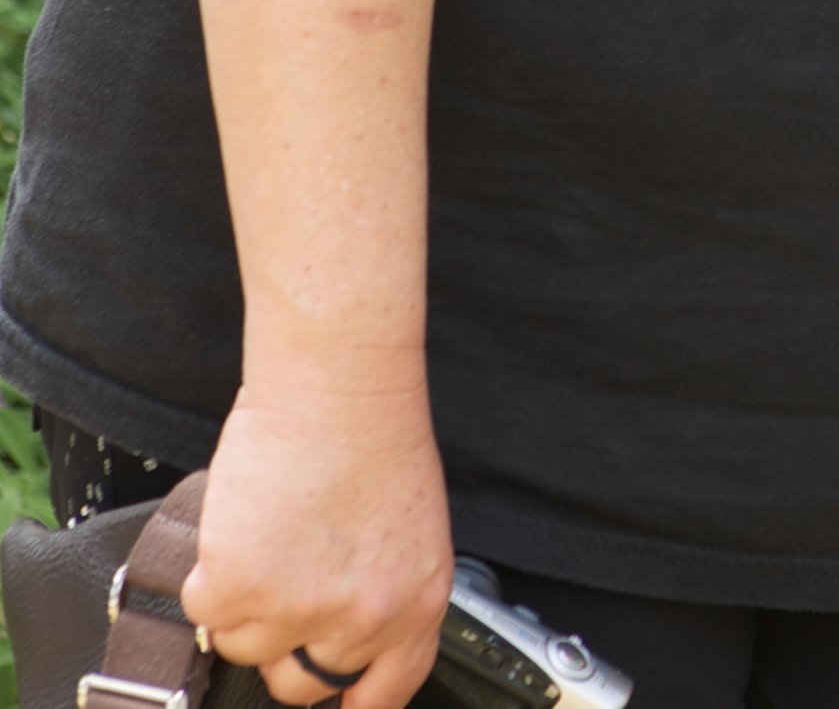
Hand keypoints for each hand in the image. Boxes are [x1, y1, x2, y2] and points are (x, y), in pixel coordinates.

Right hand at [181, 376, 453, 708]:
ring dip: (244, 602)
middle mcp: (361, 620)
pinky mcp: (238, 588)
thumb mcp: (409, 530)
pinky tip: (243, 523)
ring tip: (271, 533)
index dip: (351, 702)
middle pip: (300, 684)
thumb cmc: (374, 431)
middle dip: (287, 642)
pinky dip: (210, 572)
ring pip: (244, 646)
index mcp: (416, 604)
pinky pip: (205, 610)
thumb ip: (382, 592)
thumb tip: (344, 638)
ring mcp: (296, 611)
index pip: (384, 695)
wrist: (338, 379)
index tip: (333, 703)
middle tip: (286, 582)